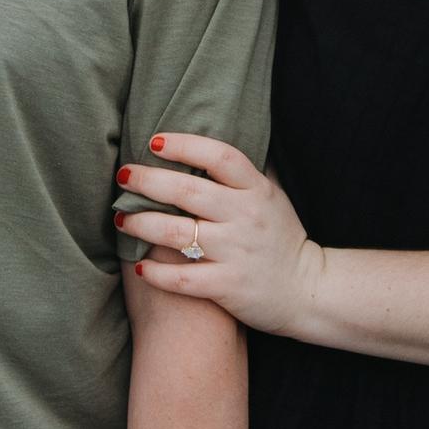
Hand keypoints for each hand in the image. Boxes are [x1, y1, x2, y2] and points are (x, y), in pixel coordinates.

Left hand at [117, 133, 324, 336]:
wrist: (309, 291)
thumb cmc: (280, 236)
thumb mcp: (270, 196)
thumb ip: (240, 174)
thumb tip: (205, 138)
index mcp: (256, 189)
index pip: (220, 156)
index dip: (185, 145)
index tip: (154, 141)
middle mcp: (245, 217)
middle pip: (188, 191)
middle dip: (148, 181)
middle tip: (123, 175)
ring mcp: (236, 253)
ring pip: (177, 234)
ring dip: (141, 224)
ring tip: (120, 219)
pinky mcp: (228, 286)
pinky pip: (183, 279)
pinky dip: (157, 272)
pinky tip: (140, 266)